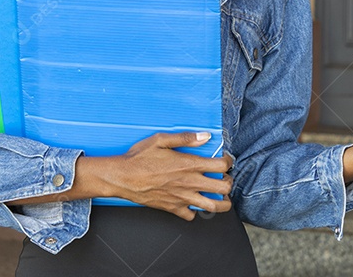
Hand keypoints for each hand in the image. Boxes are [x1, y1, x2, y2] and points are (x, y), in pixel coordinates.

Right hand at [98, 131, 233, 219]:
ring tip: (221, 197)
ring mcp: (183, 198)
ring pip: (213, 207)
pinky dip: (195, 211)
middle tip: (225, 178)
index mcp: (189, 164)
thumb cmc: (139, 158)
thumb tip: (205, 136)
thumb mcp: (160, 140)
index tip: (225, 159)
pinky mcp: (173, 208)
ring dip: (222, 202)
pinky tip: (193, 203)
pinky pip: (192, 216)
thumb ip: (185, 138)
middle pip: (224, 188)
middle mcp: (189, 183)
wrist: (123, 177)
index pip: (221, 166)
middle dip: (229, 182)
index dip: (228, 161)